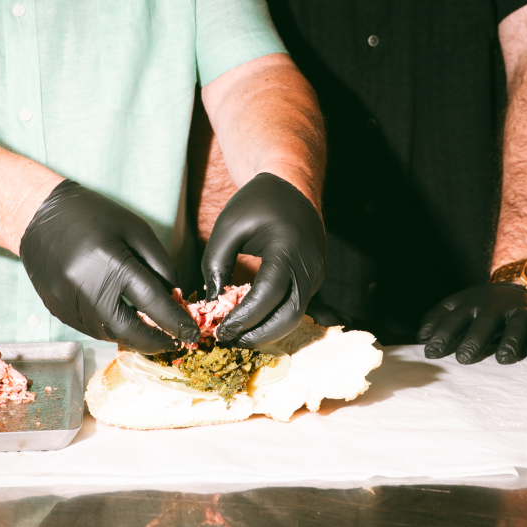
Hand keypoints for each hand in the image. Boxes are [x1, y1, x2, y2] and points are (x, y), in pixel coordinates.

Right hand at [19, 180, 198, 351]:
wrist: (38, 214)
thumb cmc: (93, 216)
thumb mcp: (136, 229)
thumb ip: (160, 265)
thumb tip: (174, 299)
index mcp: (111, 265)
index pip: (153, 303)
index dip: (176, 322)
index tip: (192, 332)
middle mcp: (87, 289)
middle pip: (129, 332)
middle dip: (154, 342)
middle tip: (171, 341)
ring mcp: (68, 303)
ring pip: (108, 334)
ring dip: (132, 336)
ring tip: (148, 331)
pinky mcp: (56, 309)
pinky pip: (89, 329)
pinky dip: (110, 328)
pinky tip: (120, 319)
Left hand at [201, 172, 324, 346]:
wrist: (291, 186)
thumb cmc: (257, 203)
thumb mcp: (228, 227)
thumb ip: (215, 264)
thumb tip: (211, 303)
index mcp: (288, 248)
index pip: (269, 294)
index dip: (245, 317)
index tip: (221, 330)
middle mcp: (309, 265)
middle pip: (290, 316)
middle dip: (259, 335)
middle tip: (229, 340)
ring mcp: (315, 274)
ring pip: (295, 316)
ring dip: (266, 330)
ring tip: (236, 333)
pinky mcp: (313, 279)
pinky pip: (294, 305)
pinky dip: (273, 317)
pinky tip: (249, 319)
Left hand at [418, 283, 526, 364]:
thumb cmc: (489, 303)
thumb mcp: (463, 304)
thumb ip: (441, 318)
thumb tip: (422, 337)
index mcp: (474, 303)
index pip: (455, 318)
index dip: (443, 334)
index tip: (431, 352)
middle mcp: (498, 306)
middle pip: (485, 322)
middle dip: (474, 340)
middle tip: (464, 358)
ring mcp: (523, 311)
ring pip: (516, 327)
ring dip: (510, 342)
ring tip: (502, 358)